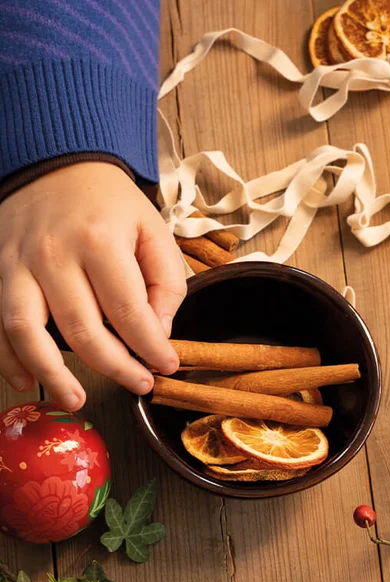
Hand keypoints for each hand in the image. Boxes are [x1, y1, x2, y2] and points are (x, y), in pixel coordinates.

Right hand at [0, 162, 185, 409]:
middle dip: (116, 366)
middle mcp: (53, 254)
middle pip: (82, 329)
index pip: (129, 311)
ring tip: (76, 401)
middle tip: (141, 384)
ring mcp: (16, 264)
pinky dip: (7, 358)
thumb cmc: (112, 206)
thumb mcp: (153, 231)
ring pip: (27, 331)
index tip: (167, 365)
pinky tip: (28, 382)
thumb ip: (166, 282)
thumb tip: (159, 331)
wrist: (57, 166)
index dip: (151, 347)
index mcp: (100, 241)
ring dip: (52, 374)